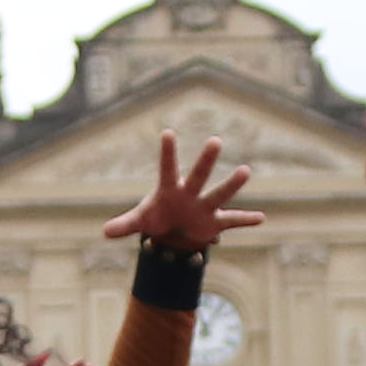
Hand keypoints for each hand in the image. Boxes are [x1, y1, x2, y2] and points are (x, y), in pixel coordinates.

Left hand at [103, 130, 261, 257]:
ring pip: (219, 195)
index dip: (167, 153)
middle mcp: (190, 193)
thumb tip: (105, 232)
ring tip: (245, 170)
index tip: (167, 133)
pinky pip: (233, 221)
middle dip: (206, 161)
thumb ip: (126, 224)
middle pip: (198, 176)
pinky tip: (261, 218)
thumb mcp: (141, 221)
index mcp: (170, 189)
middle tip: (215, 141)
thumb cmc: (157, 217)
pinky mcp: (215, 223)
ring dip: (232, 185)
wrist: (174, 232)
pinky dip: (246, 220)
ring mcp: (204, 207)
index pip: (167, 169)